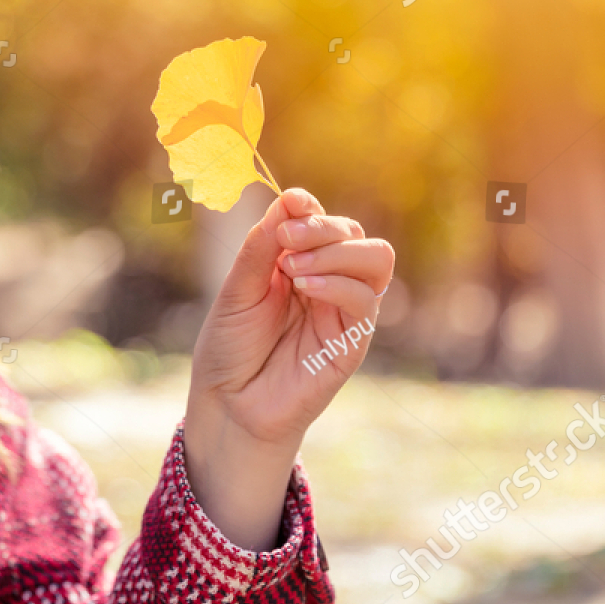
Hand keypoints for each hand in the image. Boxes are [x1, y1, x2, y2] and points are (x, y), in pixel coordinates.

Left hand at [182, 188, 393, 549]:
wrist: (228, 404)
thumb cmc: (229, 348)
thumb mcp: (238, 289)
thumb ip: (263, 246)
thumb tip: (290, 199)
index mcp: (301, 265)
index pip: (323, 221)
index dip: (309, 208)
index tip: (289, 205)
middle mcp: (329, 283)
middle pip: (356, 233)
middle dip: (324, 227)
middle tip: (286, 243)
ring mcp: (344, 312)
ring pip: (376, 259)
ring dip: (336, 251)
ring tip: (293, 267)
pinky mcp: (352, 342)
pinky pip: (365, 300)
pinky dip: (338, 283)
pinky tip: (304, 288)